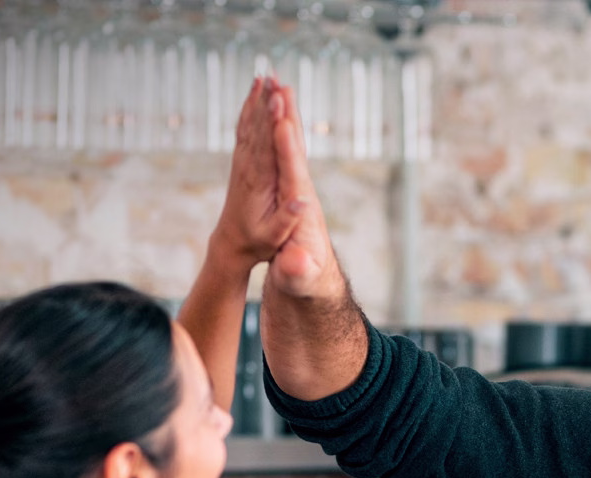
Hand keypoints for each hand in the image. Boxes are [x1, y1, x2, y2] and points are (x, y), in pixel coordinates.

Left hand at [209, 76, 306, 266]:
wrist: (230, 244)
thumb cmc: (256, 242)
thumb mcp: (274, 237)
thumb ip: (287, 218)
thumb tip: (303, 200)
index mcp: (259, 182)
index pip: (268, 146)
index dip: (274, 122)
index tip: (279, 101)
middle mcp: (248, 167)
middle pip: (259, 128)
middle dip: (267, 102)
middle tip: (274, 77)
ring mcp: (242, 162)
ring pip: (250, 124)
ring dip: (257, 100)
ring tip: (265, 76)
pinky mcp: (241, 161)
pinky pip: (245, 129)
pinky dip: (249, 108)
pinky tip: (254, 92)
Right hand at [263, 79, 346, 301]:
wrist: (315, 280)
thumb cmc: (305, 281)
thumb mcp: (299, 281)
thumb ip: (298, 271)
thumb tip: (298, 262)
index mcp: (303, 212)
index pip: (295, 176)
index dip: (290, 151)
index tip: (283, 124)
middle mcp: (304, 193)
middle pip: (297, 151)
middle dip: (289, 119)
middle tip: (282, 86)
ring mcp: (299, 188)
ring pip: (291, 146)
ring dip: (285, 114)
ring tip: (278, 84)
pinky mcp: (293, 188)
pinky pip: (284, 152)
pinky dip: (279, 129)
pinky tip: (275, 109)